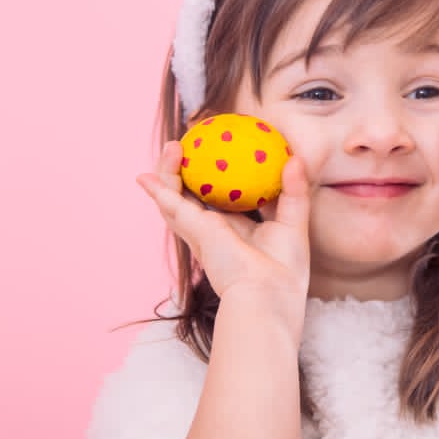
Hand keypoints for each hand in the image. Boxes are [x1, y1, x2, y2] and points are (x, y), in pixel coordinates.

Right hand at [136, 141, 311, 314]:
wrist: (267, 294)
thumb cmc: (283, 270)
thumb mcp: (294, 223)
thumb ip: (294, 191)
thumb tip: (294, 159)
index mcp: (236, 229)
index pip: (222, 199)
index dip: (216, 178)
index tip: (219, 151)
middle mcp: (214, 231)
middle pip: (193, 196)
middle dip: (187, 172)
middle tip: (191, 144)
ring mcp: (200, 232)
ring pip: (175, 198)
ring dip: (168, 172)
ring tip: (173, 146)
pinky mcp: (194, 231)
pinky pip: (172, 205)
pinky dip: (158, 190)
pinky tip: (144, 177)